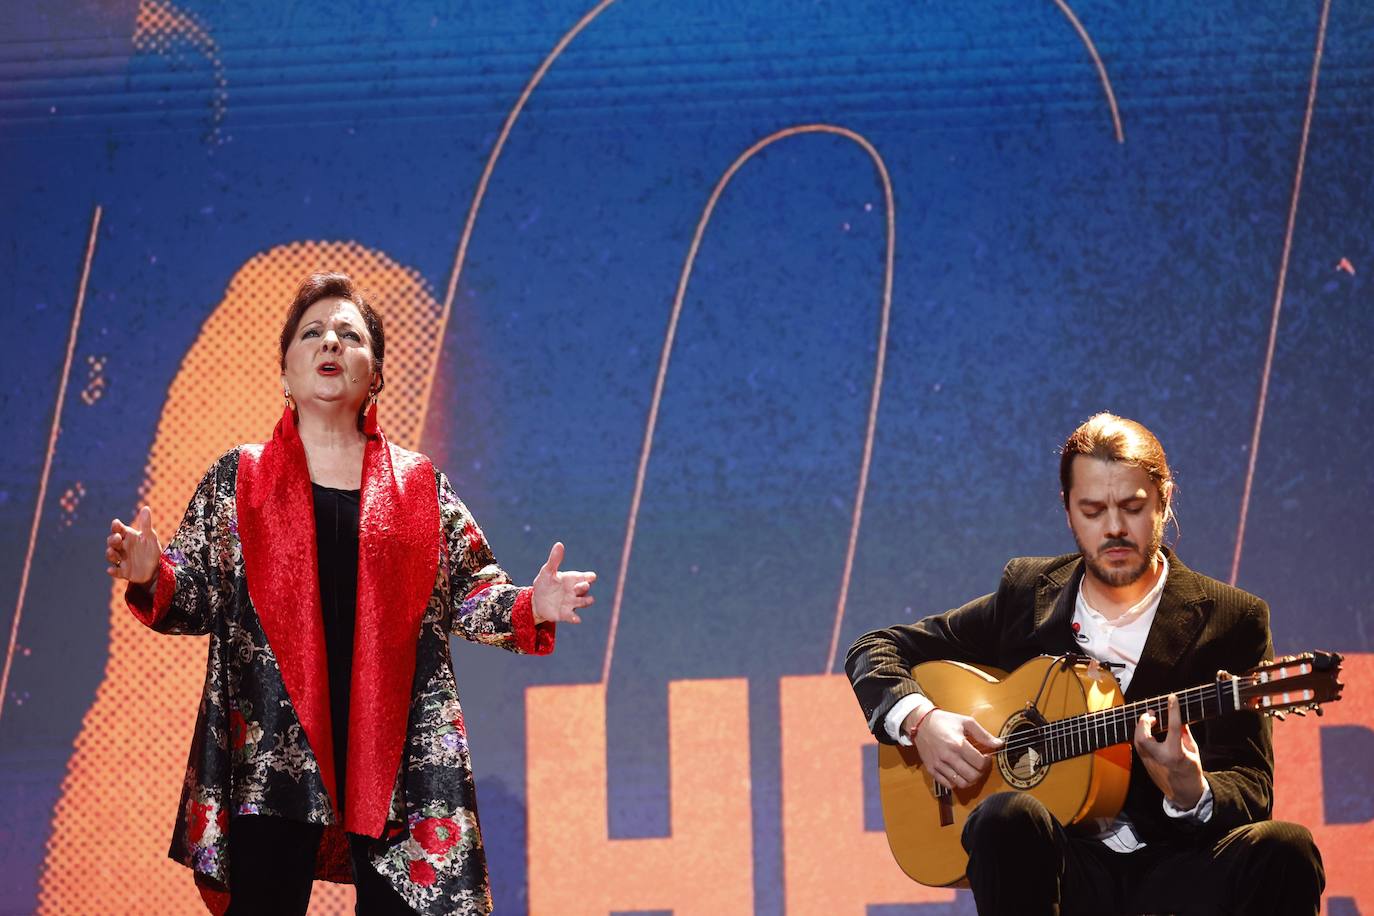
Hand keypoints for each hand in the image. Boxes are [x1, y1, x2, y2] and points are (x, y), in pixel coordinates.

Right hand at [106, 506, 162, 586]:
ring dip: (110, 554)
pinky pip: (116, 572)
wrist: (155, 569)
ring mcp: (121, 559)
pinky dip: (113, 571)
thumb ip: (146, 524)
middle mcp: (122, 547)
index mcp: (128, 537)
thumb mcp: (150, 537)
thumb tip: (146, 508)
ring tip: (111, 551)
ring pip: (111, 556)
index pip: (119, 530)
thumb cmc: (150, 550)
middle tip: (117, 538)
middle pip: (113, 542)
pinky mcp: (124, 572)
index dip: (116, 526)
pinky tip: (110, 570)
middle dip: (113, 540)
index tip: (116, 523)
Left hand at [530, 542, 595, 623]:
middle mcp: (574, 591)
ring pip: (583, 602)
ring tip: (589, 600)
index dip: (589, 577)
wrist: (536, 601)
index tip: (592, 576)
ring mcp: (571, 603)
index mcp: (572, 579)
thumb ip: (554, 560)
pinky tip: (577, 619)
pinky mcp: (565, 614)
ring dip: (586, 601)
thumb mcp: (547, 571)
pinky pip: (572, 616)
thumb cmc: (545, 584)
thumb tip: (559, 544)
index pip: (585, 577)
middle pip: (584, 589)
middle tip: (583, 585)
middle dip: (585, 587)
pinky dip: (575, 618)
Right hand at [906, 707, 1002, 790]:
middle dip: (980, 773)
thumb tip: (999, 744)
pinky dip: (956, 782)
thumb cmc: (944, 721)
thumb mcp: (965, 722)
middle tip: (979, 766)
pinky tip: (958, 773)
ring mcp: (938, 764)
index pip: (979, 763)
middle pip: (972, 776)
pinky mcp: (931, 769)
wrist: (921, 723)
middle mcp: (948, 756)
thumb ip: (983, 734)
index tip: (985, 757)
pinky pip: (948, 785)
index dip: (987, 762)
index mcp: (958, 744)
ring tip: (970, 770)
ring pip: (961, 783)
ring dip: (970, 780)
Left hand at [1134, 693, 1204, 808]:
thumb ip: (1185, 733)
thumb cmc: (1192, 771)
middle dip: (1143, 722)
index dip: (1173, 711)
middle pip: (1142, 737)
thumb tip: (1180, 717)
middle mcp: (1160, 758)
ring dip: (1141, 727)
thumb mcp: (1193, 750)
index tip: (1172, 698)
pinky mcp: (1145, 764)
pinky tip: (1149, 731)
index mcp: (1176, 754)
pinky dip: (1142, 735)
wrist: (1185, 793)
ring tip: (1150, 720)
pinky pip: (1139, 746)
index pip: (1173, 727)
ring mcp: (1150, 762)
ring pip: (1137, 741)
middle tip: (1151, 714)